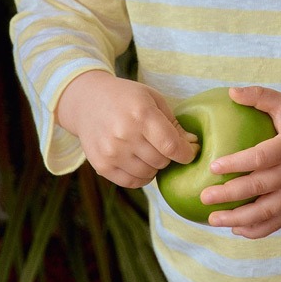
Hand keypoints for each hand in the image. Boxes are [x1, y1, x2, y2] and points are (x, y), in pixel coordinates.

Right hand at [56, 70, 198, 187]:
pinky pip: (132, 183)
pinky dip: (141, 176)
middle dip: (169, 156)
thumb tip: (192, 144)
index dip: (186, 153)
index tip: (190, 152)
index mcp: (141, 114)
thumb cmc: (127, 98)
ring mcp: (111, 152)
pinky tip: (139, 162)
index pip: (171, 146)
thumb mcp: (153, 99)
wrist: (87, 101)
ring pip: (148, 174)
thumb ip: (173, 123)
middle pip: (161, 161)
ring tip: (149, 151)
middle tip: (164, 146)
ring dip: (155, 167)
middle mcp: (125, 134)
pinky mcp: (101, 165)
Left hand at [200, 86, 280, 238]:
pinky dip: (257, 230)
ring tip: (213, 219)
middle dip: (229, 195)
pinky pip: (278, 222)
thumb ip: (260, 96)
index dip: (236, 163)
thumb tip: (231, 92)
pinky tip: (237, 229)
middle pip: (259, 187)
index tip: (213, 166)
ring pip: (266, 211)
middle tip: (204, 196)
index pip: (261, 158)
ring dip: (238, 219)